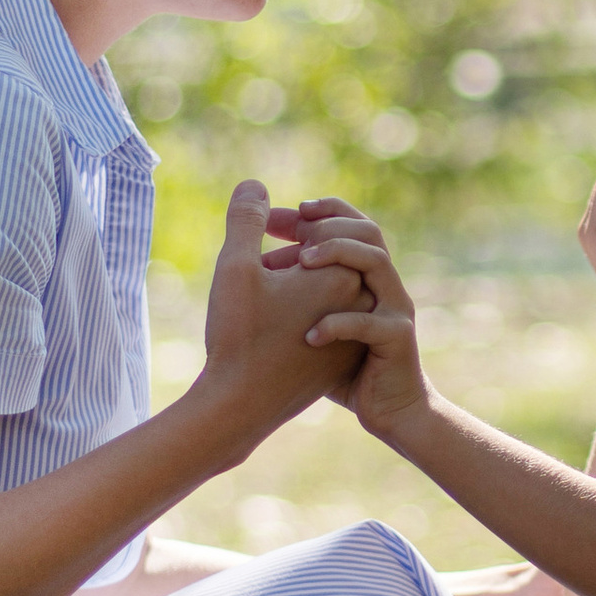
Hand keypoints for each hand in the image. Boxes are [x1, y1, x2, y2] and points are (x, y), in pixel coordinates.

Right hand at [194, 181, 367, 432]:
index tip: (261, 233)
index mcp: (345, 278)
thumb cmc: (237, 338)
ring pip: (325, 288)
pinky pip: (326, 318)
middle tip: (259, 263)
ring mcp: (353, 335)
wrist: (239, 409)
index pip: (323, 229)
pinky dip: (300, 309)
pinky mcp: (341, 359)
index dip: (287, 224)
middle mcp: (360, 305)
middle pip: (328, 257)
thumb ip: (246, 218)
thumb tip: (255, 185)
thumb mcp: (235, 267)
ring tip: (259, 289)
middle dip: (292, 249)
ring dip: (293, 280)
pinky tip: (267, 319)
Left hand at [293, 207, 431, 441]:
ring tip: (302, 262)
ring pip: (376, 261)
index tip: (274, 217)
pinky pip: (368, 322)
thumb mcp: (314, 322)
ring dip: (337, 253)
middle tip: (289, 233)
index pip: (349, 224)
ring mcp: (394, 309)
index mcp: (366, 277)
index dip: (315, 213)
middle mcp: (384, 285)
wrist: (389, 411)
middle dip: (325, 225)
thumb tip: (259, 263)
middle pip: (367, 231)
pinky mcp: (397, 339)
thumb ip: (295, 291)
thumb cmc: (344, 368)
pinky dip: (336, 323)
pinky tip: (307, 335)